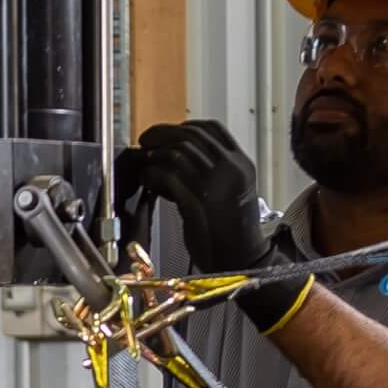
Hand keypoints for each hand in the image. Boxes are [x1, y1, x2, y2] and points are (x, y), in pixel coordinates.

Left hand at [114, 120, 310, 332]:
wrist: (241, 261)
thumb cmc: (232, 233)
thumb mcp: (231, 192)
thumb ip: (211, 171)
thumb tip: (174, 157)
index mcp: (241, 164)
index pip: (212, 129)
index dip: (185, 126)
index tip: (169, 133)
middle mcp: (230, 169)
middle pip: (190, 136)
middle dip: (162, 134)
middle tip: (146, 141)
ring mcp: (214, 184)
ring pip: (176, 153)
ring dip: (155, 157)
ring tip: (147, 167)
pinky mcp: (196, 202)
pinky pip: (167, 176)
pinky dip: (152, 175)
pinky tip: (148, 181)